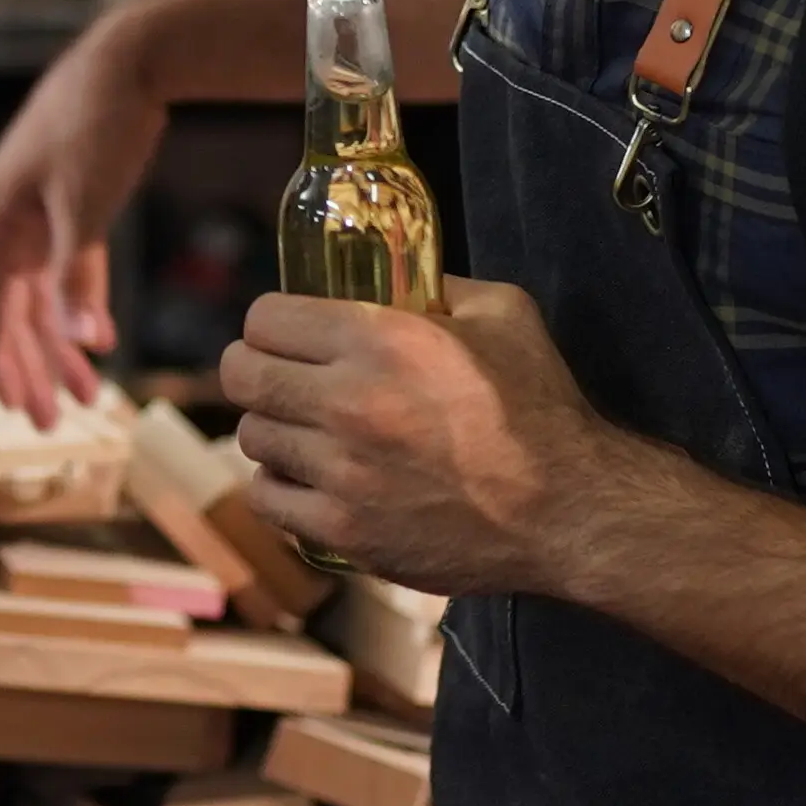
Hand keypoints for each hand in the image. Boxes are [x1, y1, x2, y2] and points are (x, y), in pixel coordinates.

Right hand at [0, 24, 160, 423]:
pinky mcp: (62, 206)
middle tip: (52, 423)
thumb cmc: (99, 125)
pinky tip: (96, 344)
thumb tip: (81, 343)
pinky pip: (60, 275)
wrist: (130, 60)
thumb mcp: (86, 204)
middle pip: (9, 312)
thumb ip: (78, 276)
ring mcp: (32, 214)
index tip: (15, 407)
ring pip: (38, 299)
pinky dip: (76, 311)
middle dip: (30, 368)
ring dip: (58, 348)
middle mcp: (3, 221)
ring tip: (86, 398)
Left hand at [214, 278, 623, 595]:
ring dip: (275, 429)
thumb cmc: (540, 407)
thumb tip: (397, 274)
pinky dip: (281, 487)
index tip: (288, 334)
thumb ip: (440, 285)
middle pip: (241, 375)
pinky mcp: (343, 532)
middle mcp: (348, 403)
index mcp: (381, 340)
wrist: (565, 510)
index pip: (264, 318)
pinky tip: (310, 479)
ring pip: (252, 437)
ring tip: (307, 432)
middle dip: (255, 369)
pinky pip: (267, 500)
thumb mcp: (503, 313)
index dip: (273, 323)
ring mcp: (341, 473)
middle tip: (282, 379)